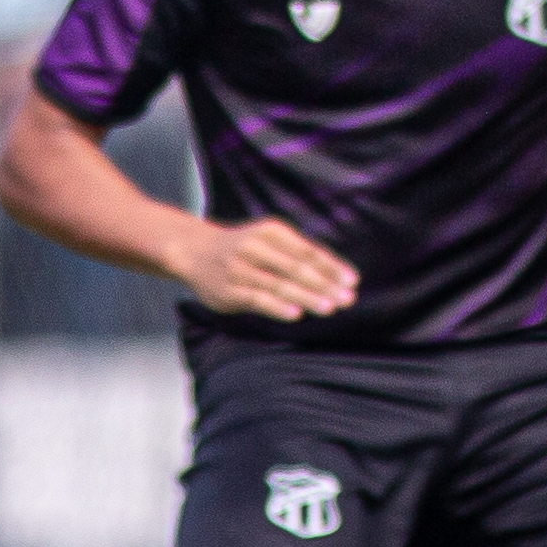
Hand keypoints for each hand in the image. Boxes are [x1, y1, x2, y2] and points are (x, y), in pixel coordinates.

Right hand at [172, 214, 357, 321]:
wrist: (194, 251)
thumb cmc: (243, 248)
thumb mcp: (268, 240)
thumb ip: (295, 254)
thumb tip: (335, 276)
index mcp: (271, 232)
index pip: (308, 251)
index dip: (331, 266)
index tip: (352, 281)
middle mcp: (256, 247)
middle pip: (297, 268)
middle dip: (325, 284)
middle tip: (347, 298)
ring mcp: (240, 269)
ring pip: (279, 285)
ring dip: (306, 297)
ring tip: (329, 307)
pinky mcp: (228, 290)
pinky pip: (256, 299)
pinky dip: (277, 307)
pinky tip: (296, 314)